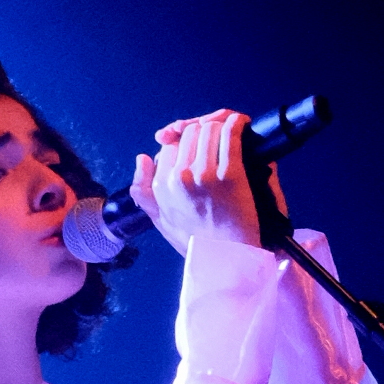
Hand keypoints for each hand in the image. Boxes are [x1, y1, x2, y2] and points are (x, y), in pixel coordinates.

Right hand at [131, 109, 279, 256]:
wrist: (230, 259)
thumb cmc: (198, 243)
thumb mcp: (163, 222)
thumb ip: (144, 193)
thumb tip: (142, 157)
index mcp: (161, 188)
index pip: (168, 147)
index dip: (183, 146)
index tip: (198, 152)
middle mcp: (179, 178)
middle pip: (189, 134)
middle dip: (201, 134)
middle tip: (215, 142)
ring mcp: (204, 175)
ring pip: (208, 129)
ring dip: (219, 127)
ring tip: (228, 134)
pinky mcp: (230, 174)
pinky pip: (230, 134)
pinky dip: (236, 124)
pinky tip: (241, 125)